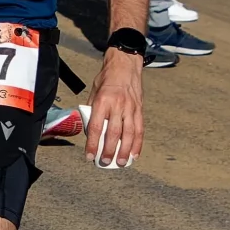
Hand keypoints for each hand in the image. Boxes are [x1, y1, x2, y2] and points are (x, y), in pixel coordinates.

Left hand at [85, 50, 144, 168]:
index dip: (92, 143)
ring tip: (121, 163)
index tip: (89, 155)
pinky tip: (135, 154)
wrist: (125, 66)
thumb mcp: (93, 92)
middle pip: (113, 133)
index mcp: (102, 101)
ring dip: (125, 151)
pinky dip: (138, 144)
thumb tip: (89, 130)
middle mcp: (117, 105)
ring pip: (129, 134)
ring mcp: (131, 108)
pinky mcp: (140, 109)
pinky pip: (139, 129)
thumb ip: (91, 111)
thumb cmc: (106, 80)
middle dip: (109, 150)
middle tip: (104, 162)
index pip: (96, 127)